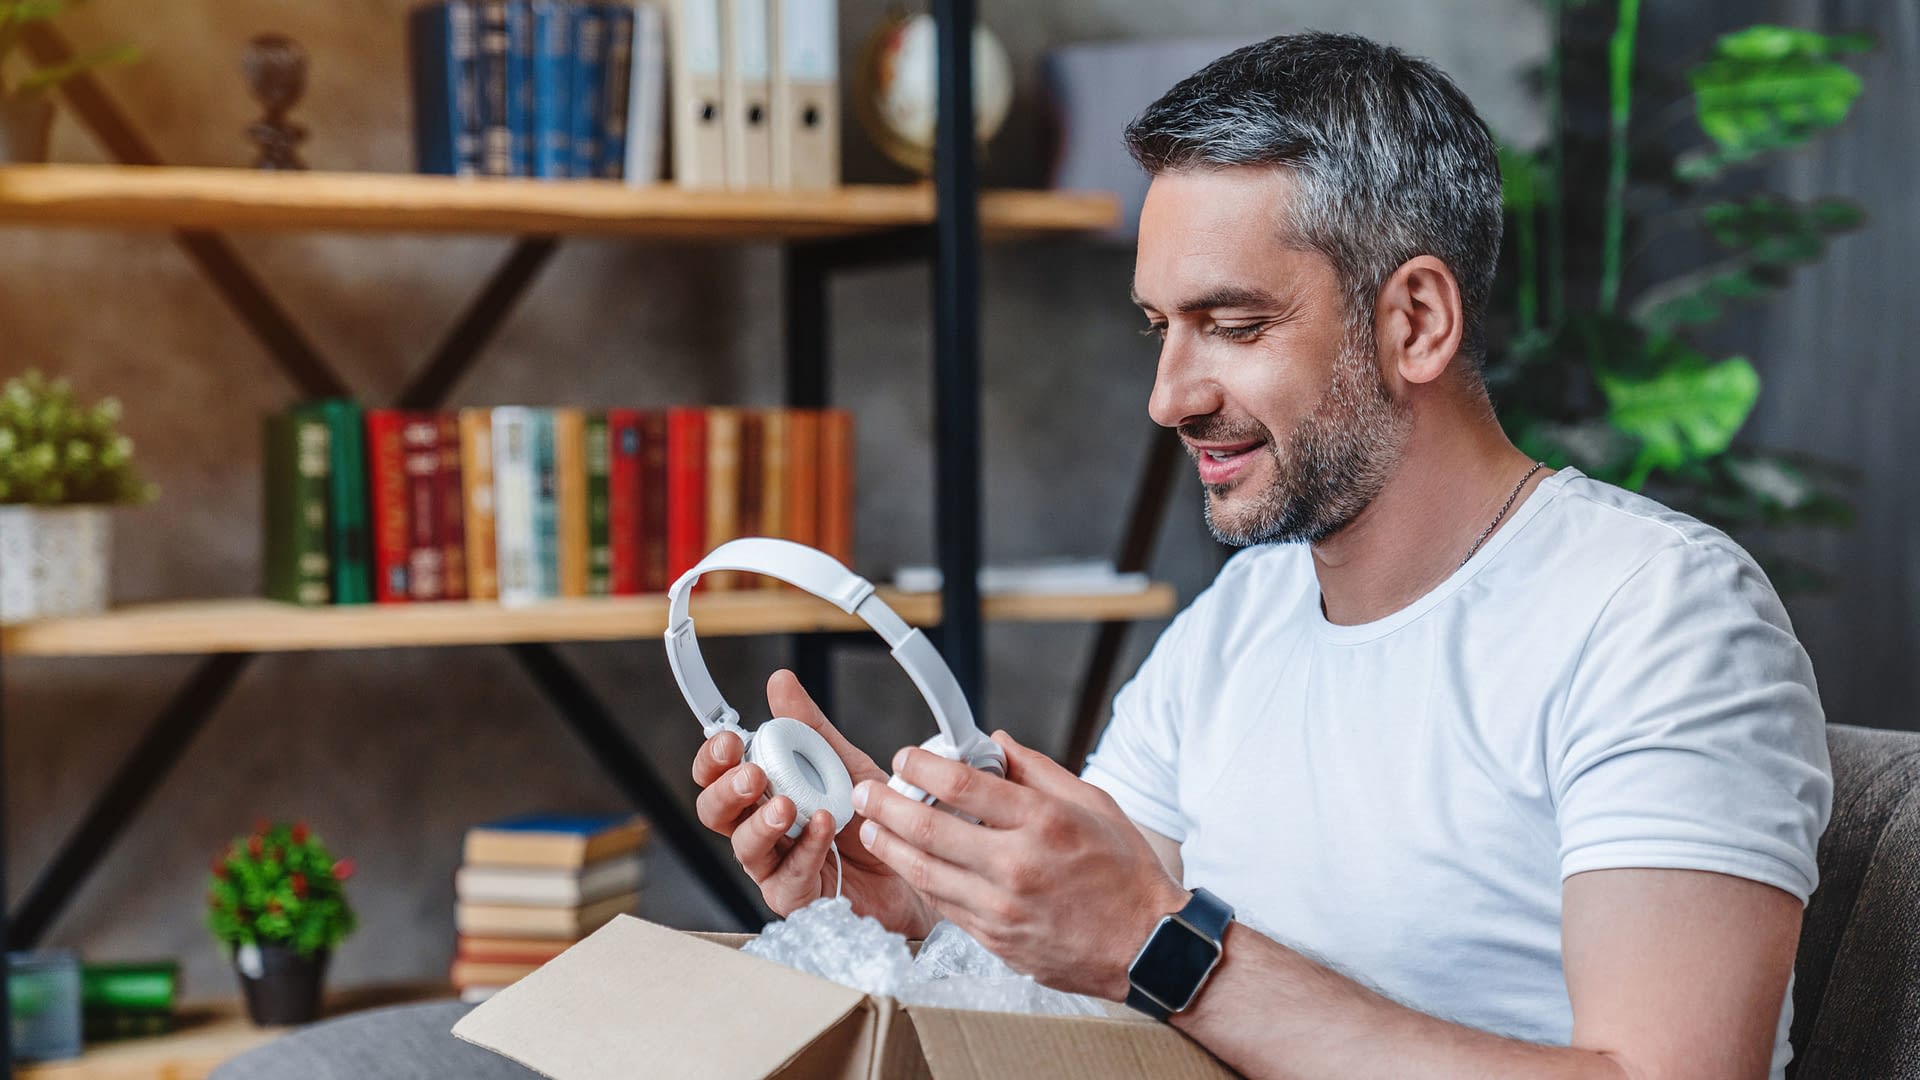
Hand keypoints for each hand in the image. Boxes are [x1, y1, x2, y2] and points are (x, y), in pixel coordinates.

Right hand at [691, 669, 936, 935]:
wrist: (917, 865)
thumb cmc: (872, 819)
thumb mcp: (844, 763)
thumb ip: (809, 727)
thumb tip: (780, 681)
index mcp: (763, 793)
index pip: (717, 775)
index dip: (714, 758)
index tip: (730, 741)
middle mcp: (761, 828)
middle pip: (715, 812)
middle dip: (727, 790)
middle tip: (752, 774)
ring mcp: (774, 866)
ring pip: (744, 847)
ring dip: (762, 822)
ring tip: (787, 805)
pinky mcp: (796, 897)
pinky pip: (789, 875)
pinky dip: (807, 847)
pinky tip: (825, 825)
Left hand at [850, 729, 1188, 999]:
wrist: (1147, 948)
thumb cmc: (1126, 874)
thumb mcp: (1094, 805)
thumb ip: (1039, 771)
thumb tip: (997, 742)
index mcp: (1043, 823)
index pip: (964, 784)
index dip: (923, 765)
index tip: (906, 757)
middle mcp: (1017, 865)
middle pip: (928, 828)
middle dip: (886, 804)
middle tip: (866, 791)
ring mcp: (1001, 908)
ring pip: (923, 871)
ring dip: (888, 845)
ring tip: (870, 827)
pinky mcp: (995, 939)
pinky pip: (942, 904)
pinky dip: (919, 879)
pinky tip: (907, 863)